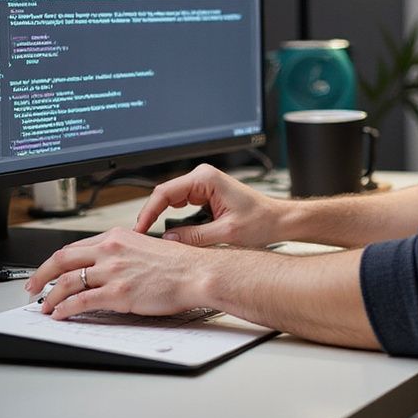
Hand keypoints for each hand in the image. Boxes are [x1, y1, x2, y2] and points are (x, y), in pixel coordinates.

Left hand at [25, 228, 201, 319]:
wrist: (196, 273)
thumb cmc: (179, 263)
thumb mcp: (146, 246)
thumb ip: (123, 253)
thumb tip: (108, 265)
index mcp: (116, 236)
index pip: (76, 246)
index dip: (57, 260)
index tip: (49, 269)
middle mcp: (110, 250)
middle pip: (62, 259)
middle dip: (41, 274)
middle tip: (32, 286)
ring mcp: (112, 271)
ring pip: (66, 281)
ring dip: (50, 296)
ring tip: (44, 306)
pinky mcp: (117, 293)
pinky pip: (80, 301)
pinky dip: (64, 309)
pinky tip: (60, 314)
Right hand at [133, 163, 289, 248]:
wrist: (278, 220)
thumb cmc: (261, 221)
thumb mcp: (226, 233)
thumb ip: (194, 237)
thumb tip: (168, 240)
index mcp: (206, 178)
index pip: (165, 193)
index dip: (148, 212)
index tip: (139, 230)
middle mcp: (203, 177)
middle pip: (165, 195)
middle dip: (152, 215)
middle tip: (142, 238)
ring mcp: (203, 185)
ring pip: (171, 200)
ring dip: (162, 217)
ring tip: (153, 237)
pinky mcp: (205, 194)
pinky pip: (181, 204)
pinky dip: (173, 217)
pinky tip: (170, 233)